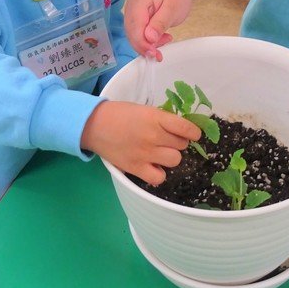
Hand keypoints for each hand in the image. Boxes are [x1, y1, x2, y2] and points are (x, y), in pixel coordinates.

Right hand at [82, 100, 200, 185]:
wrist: (94, 125)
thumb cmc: (120, 114)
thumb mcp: (144, 109)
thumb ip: (162, 119)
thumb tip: (181, 129)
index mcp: (156, 118)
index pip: (186, 128)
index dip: (193, 132)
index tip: (193, 134)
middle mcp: (153, 136)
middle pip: (182, 145)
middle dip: (178, 143)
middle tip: (168, 141)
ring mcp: (145, 153)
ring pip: (174, 160)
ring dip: (170, 156)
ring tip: (160, 153)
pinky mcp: (135, 168)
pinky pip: (158, 177)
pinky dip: (158, 173)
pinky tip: (153, 166)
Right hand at [124, 0, 193, 57]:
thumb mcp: (173, 9)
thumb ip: (160, 23)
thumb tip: (149, 38)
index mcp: (139, 1)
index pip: (135, 27)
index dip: (143, 43)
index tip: (154, 53)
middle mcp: (131, 7)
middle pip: (132, 33)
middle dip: (145, 46)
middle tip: (160, 53)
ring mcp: (131, 13)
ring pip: (134, 36)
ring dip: (148, 44)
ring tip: (166, 39)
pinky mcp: (135, 19)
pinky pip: (138, 34)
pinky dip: (148, 40)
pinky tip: (161, 38)